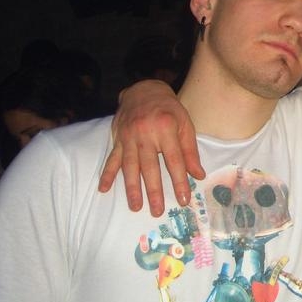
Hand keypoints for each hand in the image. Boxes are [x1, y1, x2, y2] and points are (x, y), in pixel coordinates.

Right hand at [97, 80, 203, 215]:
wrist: (143, 90)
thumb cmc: (169, 109)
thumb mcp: (185, 124)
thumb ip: (190, 150)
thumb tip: (198, 175)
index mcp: (166, 128)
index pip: (174, 160)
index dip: (179, 180)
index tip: (183, 199)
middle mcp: (145, 133)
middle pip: (150, 166)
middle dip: (154, 190)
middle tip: (157, 211)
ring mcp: (129, 136)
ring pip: (130, 166)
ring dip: (132, 188)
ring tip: (135, 207)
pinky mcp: (117, 138)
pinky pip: (112, 158)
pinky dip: (107, 174)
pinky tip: (104, 189)